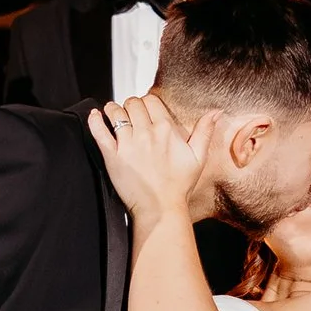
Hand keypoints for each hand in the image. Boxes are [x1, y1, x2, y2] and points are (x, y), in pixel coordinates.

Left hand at [86, 89, 215, 223]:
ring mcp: (128, 144)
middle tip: (129, 113)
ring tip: (112, 113)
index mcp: (165, 130)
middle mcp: (146, 133)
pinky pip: (100, 132)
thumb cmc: (179, 186)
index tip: (144, 109)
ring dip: (113, 110)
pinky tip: (94, 116)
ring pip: (116, 112)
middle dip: (130, 105)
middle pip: (132, 103)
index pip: (150, 100)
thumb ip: (205, 131)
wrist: (161, 209)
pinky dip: (95, 121)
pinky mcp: (113, 157)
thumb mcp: (198, 157)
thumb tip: (216, 112)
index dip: (146, 102)